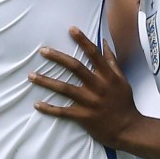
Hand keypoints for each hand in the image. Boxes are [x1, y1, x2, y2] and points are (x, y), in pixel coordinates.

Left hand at [28, 26, 139, 147]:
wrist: (128, 129)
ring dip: (46, 81)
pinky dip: (49, 108)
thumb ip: (112, 61)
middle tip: (43, 50)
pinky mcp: (83, 117)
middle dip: (57, 57)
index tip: (71, 29)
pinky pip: (63, 111)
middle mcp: (98, 86)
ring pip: (64, 88)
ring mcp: (90, 102)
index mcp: (107, 76)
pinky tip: (37, 104)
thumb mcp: (122, 80)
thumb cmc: (124, 103)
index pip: (94, 54)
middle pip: (75, 67)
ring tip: (31, 76)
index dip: (83, 40)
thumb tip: (105, 42)